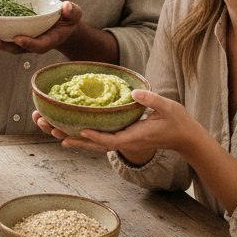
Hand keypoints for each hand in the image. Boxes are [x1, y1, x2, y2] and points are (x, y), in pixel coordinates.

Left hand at [0, 0, 82, 54]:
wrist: (63, 27)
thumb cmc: (68, 20)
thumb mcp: (74, 14)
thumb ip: (72, 11)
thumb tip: (66, 6)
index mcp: (50, 40)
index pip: (39, 46)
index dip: (29, 43)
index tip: (18, 38)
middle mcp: (36, 43)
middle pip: (19, 48)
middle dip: (4, 46)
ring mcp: (27, 41)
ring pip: (11, 45)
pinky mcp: (20, 35)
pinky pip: (8, 37)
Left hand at [37, 89, 195, 163]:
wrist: (185, 137)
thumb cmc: (177, 121)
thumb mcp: (168, 107)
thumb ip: (151, 100)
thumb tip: (134, 92)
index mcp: (136, 135)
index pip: (112, 139)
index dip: (95, 137)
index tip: (79, 132)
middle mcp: (126, 140)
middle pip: (95, 144)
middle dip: (73, 139)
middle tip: (51, 130)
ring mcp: (123, 139)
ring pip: (94, 143)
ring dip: (73, 139)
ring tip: (51, 131)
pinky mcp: (122, 136)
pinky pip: (99, 139)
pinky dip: (82, 138)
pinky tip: (67, 134)